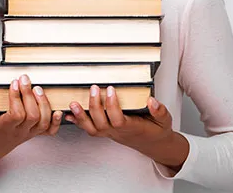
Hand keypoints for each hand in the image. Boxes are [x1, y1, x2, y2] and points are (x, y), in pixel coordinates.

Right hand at [0, 74, 61, 174]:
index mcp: (5, 128)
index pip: (16, 114)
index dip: (17, 98)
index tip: (14, 83)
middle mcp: (19, 132)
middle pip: (32, 115)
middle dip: (30, 95)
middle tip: (25, 79)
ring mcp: (29, 133)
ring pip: (42, 121)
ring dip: (43, 103)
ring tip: (37, 88)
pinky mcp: (35, 133)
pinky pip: (49, 131)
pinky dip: (55, 121)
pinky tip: (57, 110)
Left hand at [65, 85, 187, 169]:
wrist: (153, 144)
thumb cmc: (156, 130)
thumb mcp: (164, 121)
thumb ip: (159, 111)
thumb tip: (152, 101)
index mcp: (132, 128)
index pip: (118, 119)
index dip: (112, 105)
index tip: (110, 88)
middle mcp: (117, 132)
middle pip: (101, 123)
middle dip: (95, 106)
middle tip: (93, 88)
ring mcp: (109, 133)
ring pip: (92, 129)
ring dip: (81, 116)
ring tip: (73, 103)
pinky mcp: (104, 131)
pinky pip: (89, 129)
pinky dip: (78, 122)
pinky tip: (69, 114)